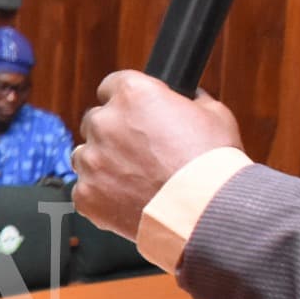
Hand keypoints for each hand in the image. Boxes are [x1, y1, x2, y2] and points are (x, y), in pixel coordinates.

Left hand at [72, 71, 243, 236]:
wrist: (205, 212)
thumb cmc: (213, 163)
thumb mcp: (214, 114)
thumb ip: (189, 101)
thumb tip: (186, 98)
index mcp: (132, 94)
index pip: (112, 86)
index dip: (125, 100)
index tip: (133, 113)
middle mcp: (104, 122)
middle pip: (96, 121)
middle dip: (113, 133)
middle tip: (139, 152)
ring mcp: (91, 160)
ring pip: (86, 155)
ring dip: (103, 163)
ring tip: (134, 180)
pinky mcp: (85, 194)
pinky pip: (86, 190)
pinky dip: (102, 195)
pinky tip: (128, 200)